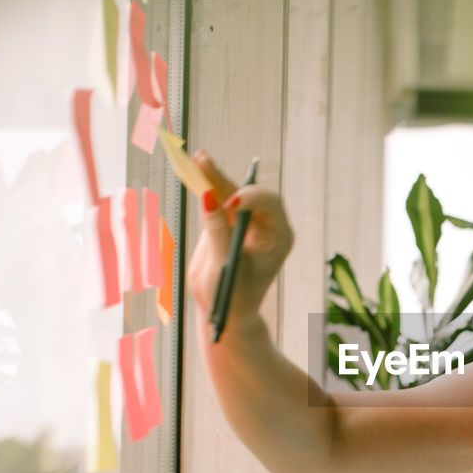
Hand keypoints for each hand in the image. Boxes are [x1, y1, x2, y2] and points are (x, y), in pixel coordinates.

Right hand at [185, 152, 293, 334]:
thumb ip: (216, 231)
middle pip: (247, 193)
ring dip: (212, 177)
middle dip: (224, 180)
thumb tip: (208, 195)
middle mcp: (266, 225)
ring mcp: (247, 222)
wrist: (225, 312)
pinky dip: (205, 186)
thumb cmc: (232, 296)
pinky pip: (216, 199)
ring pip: (229, 192)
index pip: (269, 204)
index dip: (250, 198)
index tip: (229, 205)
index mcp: (278, 236)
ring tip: (195, 159)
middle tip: (203, 163)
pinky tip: (193, 169)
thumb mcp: (224, 266)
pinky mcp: (227, 222)